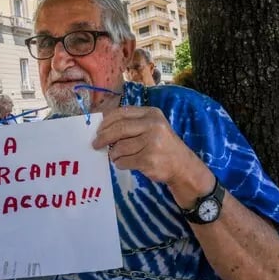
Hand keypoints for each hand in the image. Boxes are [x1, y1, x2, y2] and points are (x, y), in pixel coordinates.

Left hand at [92, 106, 214, 207]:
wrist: (183, 166)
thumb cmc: (163, 145)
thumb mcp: (153, 127)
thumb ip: (133, 123)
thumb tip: (102, 127)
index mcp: (151, 114)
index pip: (122, 113)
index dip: (106, 121)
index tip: (98, 129)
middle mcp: (153, 126)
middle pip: (119, 129)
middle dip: (103, 137)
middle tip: (95, 144)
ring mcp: (151, 143)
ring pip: (120, 147)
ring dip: (113, 153)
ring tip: (115, 156)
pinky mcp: (148, 160)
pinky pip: (124, 161)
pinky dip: (120, 163)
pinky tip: (123, 163)